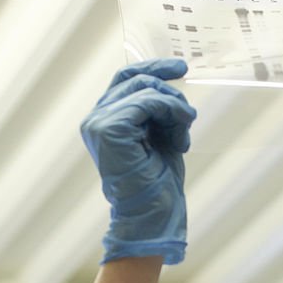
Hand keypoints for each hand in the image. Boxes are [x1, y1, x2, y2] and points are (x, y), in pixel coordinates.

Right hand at [80, 58, 196, 263]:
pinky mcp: (109, 129)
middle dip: (171, 94)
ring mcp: (98, 122)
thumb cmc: (158, 179)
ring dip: (175, 108)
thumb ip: (157, 108)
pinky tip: (179, 138)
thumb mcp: (160, 133)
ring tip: (183, 134)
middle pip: (138, 79)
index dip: (154, 67)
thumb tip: (171, 79)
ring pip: (146, 89)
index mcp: (105, 118)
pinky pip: (147, 101)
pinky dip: (171, 113)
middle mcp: (95, 118)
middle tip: (188, 118)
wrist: (152, 214)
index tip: (181, 67)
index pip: (126, 77)